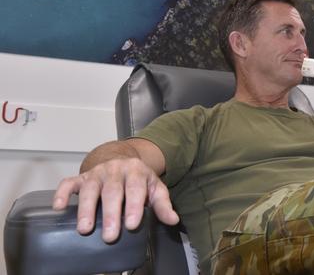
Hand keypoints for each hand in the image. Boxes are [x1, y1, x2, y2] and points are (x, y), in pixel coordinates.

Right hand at [53, 157, 179, 242]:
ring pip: (89, 189)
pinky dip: (61, 193)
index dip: (133, 206)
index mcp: (135, 171)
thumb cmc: (138, 179)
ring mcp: (96, 173)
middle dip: (111, 214)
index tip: (132, 224)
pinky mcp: (81, 177)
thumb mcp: (154, 188)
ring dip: (86, 209)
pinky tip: (58, 206)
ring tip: (85, 229)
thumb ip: (162, 204)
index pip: (135, 189)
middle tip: (110, 236)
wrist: (121, 160)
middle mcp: (115, 170)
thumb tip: (173, 220)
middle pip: (112, 191)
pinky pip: (68, 182)